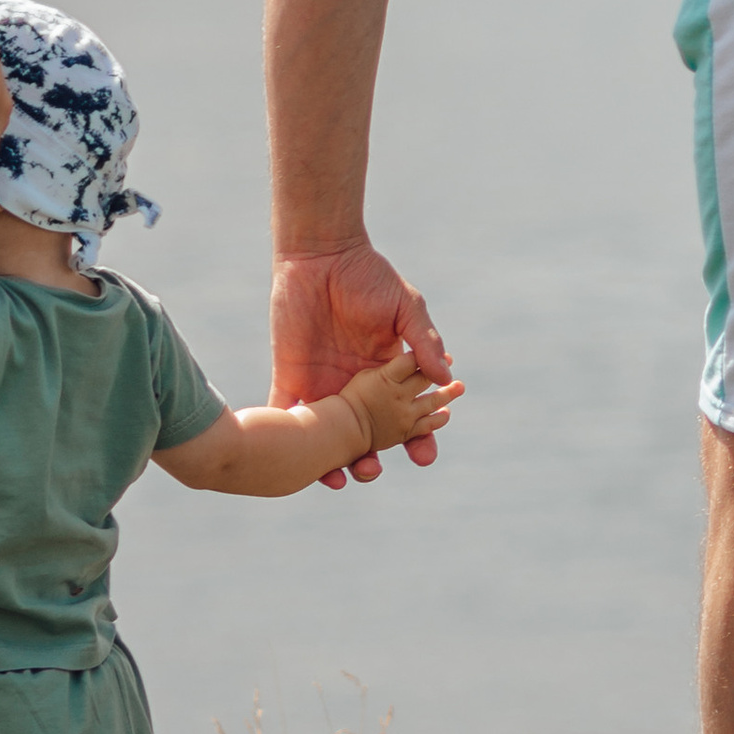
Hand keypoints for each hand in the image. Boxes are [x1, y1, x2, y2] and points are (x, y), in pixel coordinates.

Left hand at [272, 240, 451, 486]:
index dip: (417, 439)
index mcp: (386, 374)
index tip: (423, 456)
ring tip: (339, 478)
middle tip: (371, 470)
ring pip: (327, 436)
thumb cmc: (368, 276)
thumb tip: (447, 377)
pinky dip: (286, 437)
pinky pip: (286, 412)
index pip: (405, 416)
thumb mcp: (405, 306)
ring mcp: (323, 385)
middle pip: (366, 437)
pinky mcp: (292, 377)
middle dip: (371, 460)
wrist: (322, 255)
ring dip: (332, 461)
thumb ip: (423, 341)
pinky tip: (293, 457)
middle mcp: (356, 387)